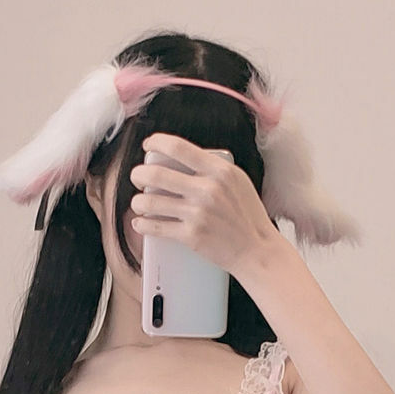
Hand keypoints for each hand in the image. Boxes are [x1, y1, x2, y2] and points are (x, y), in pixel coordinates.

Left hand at [128, 134, 279, 279]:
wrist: (257, 250)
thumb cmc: (248, 216)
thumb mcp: (237, 182)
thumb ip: (212, 169)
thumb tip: (182, 159)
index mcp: (219, 171)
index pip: (178, 147)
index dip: (157, 143)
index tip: (149, 146)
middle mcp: (207, 190)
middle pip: (156, 174)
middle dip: (138, 174)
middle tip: (137, 176)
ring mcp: (198, 213)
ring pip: (150, 201)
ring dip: (138, 201)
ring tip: (140, 202)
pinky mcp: (191, 235)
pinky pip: (156, 227)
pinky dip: (142, 224)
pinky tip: (140, 222)